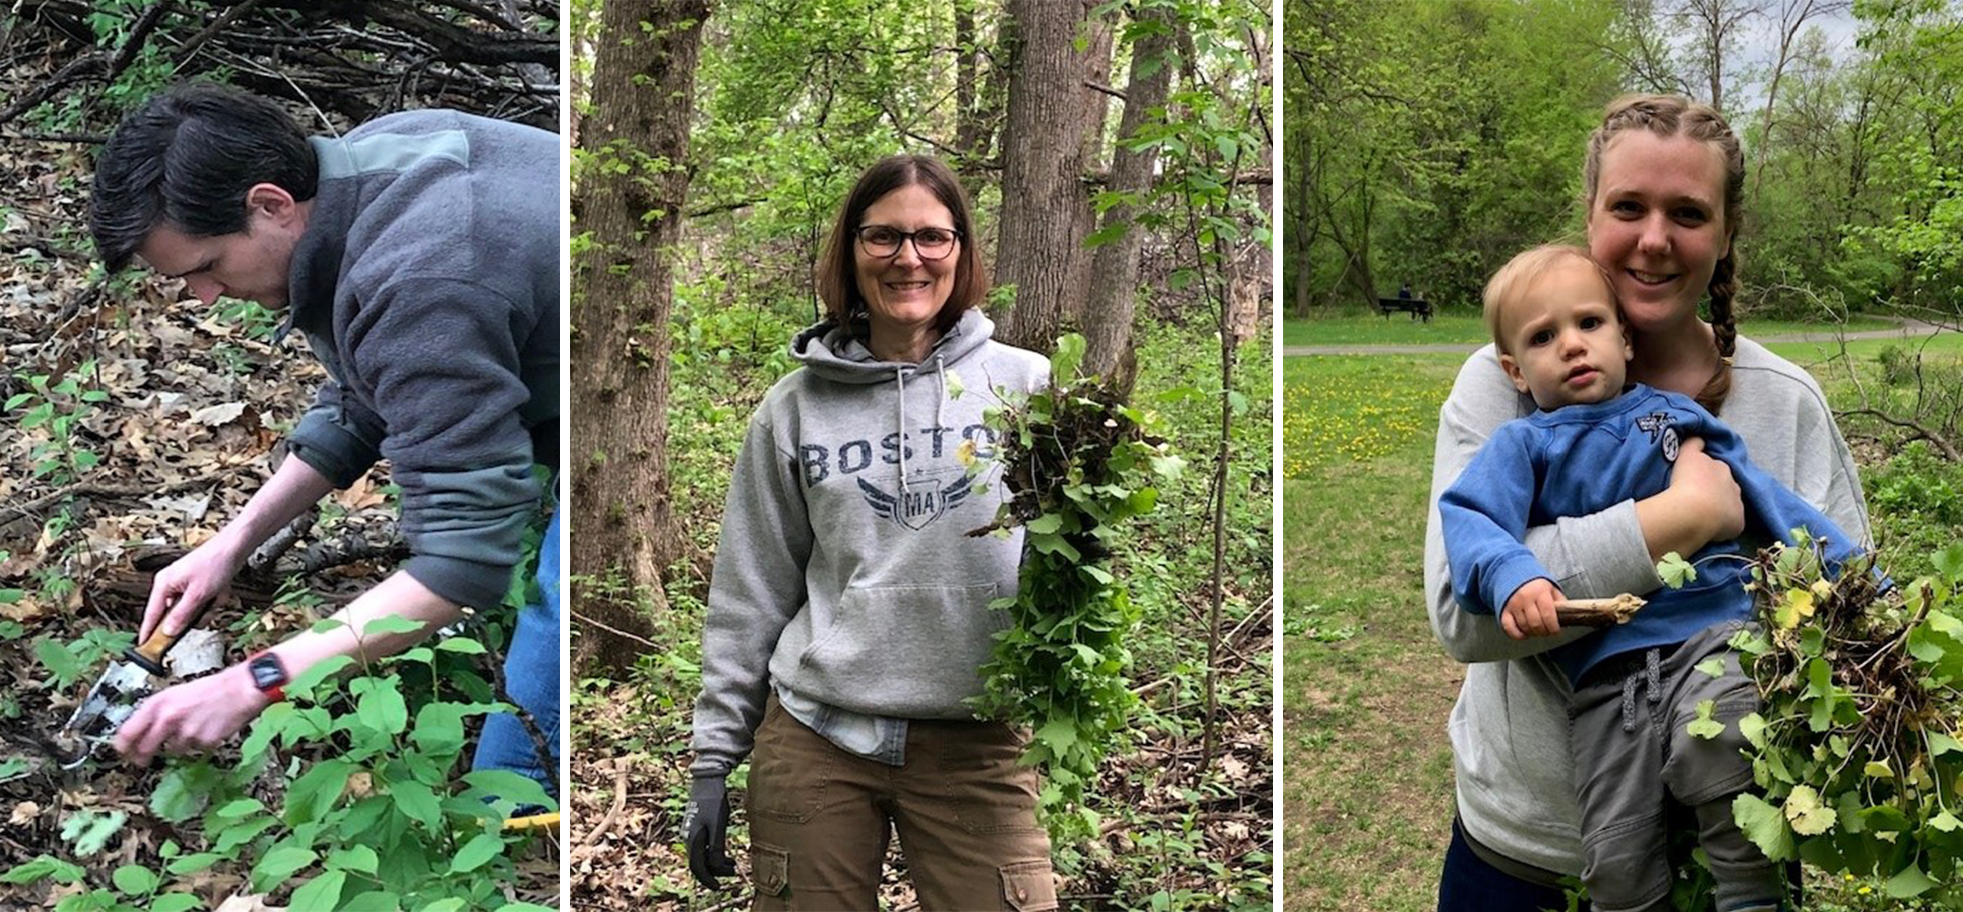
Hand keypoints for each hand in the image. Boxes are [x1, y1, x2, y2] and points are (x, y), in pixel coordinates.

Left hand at [112, 664, 269, 764]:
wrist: (240, 689)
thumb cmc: (209, 689)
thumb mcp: (175, 694)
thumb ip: (157, 712)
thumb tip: (142, 732)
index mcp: (158, 703)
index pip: (127, 733)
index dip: (122, 747)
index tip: (122, 752)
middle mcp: (168, 718)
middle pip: (144, 750)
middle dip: (142, 758)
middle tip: (143, 760)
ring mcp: (186, 732)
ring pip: (173, 750)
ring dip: (180, 744)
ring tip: (194, 727)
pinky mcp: (203, 742)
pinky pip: (195, 749)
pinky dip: (199, 743)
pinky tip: (208, 728)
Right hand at [142, 536, 247, 641]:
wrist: (235, 546)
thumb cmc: (215, 564)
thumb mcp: (198, 595)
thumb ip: (182, 615)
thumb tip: (167, 632)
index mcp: (163, 584)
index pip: (151, 615)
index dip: (148, 632)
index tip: (144, 648)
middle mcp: (170, 585)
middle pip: (177, 615)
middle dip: (197, 613)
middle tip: (208, 605)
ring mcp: (184, 585)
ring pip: (194, 611)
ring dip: (209, 606)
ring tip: (218, 594)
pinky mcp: (197, 586)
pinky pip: (204, 603)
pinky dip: (215, 600)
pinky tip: (222, 591)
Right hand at [683, 774, 735, 887]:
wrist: (708, 778)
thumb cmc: (713, 800)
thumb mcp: (718, 824)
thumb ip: (716, 846)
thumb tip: (717, 866)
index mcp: (692, 838)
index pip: (697, 867)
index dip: (708, 879)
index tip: (718, 887)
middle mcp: (688, 838)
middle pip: (699, 863)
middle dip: (715, 871)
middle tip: (733, 872)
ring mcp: (691, 832)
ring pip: (701, 855)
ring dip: (715, 862)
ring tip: (732, 863)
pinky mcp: (697, 826)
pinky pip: (703, 846)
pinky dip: (714, 853)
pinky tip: (725, 853)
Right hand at [1501, 578, 1563, 639]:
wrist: (1513, 572)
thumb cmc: (1535, 583)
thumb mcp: (1551, 587)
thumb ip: (1560, 601)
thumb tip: (1568, 614)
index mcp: (1540, 592)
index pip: (1548, 615)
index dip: (1554, 628)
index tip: (1556, 631)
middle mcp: (1525, 598)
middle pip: (1536, 624)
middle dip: (1544, 632)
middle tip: (1547, 632)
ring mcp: (1513, 605)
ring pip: (1524, 627)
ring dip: (1533, 633)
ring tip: (1538, 631)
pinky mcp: (1504, 610)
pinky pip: (1509, 628)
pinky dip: (1518, 635)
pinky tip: (1524, 634)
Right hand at [1669, 437, 1743, 542]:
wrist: (1694, 511)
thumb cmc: (1687, 481)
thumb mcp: (1686, 455)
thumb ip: (1693, 443)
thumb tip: (1699, 438)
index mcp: (1722, 468)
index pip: (1715, 469)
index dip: (1703, 475)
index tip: (1692, 481)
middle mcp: (1734, 484)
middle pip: (1725, 487)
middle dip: (1714, 491)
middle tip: (1695, 499)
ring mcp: (1738, 505)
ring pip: (1729, 505)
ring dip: (1719, 508)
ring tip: (1701, 515)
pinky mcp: (1738, 524)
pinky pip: (1730, 524)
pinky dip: (1722, 525)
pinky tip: (1707, 528)